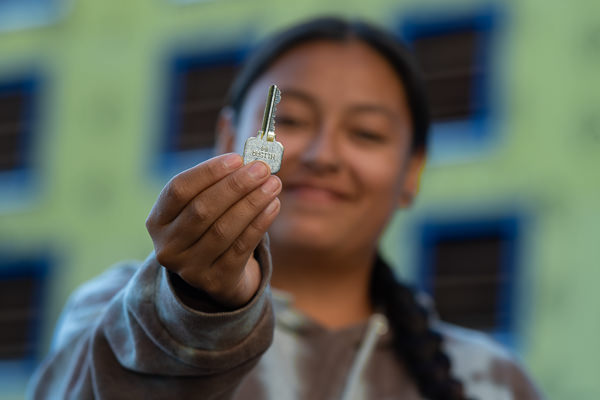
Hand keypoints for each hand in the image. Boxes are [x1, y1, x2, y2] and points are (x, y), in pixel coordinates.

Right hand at [146, 153, 280, 308]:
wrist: (218, 275)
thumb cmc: (212, 225)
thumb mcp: (207, 197)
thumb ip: (217, 164)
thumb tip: (229, 119)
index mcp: (158, 220)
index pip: (178, 190)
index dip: (208, 172)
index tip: (237, 158)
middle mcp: (168, 245)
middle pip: (202, 210)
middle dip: (236, 186)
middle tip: (262, 168)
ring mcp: (189, 267)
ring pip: (223, 230)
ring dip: (252, 203)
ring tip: (273, 184)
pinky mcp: (215, 281)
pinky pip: (240, 248)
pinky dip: (259, 224)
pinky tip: (273, 205)